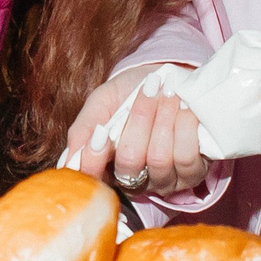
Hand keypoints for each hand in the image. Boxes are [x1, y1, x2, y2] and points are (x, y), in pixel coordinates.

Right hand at [66, 63, 207, 195]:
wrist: (171, 80)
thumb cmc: (131, 92)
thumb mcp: (102, 102)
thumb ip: (83, 129)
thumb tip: (68, 160)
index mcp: (105, 166)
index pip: (92, 177)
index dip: (94, 159)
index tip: (101, 133)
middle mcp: (134, 180)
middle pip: (130, 162)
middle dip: (140, 119)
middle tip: (149, 87)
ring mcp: (164, 180)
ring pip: (160, 159)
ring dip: (165, 118)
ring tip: (170, 92)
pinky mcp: (192, 174)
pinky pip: (187, 159)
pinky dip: (186, 127)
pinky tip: (186, 107)